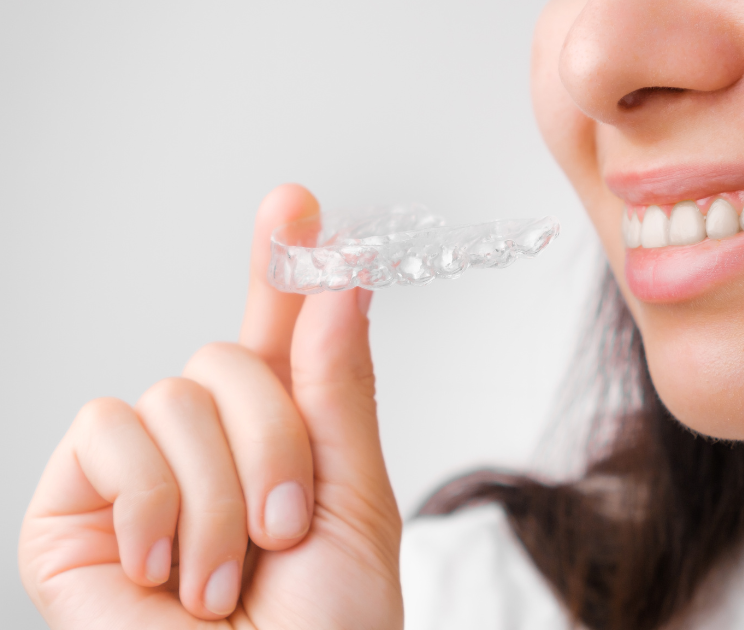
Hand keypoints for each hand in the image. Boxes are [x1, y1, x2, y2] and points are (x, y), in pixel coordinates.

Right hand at [19, 185, 402, 628]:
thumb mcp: (353, 502)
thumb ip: (338, 389)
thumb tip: (341, 278)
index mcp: (281, 438)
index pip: (275, 335)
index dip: (281, 266)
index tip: (295, 204)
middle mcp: (207, 443)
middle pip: (226, 357)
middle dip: (272, 444)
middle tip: (282, 532)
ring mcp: (140, 469)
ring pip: (172, 394)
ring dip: (218, 494)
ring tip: (223, 576)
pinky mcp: (76, 502)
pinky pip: (107, 431)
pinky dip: (151, 501)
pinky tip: (162, 571)